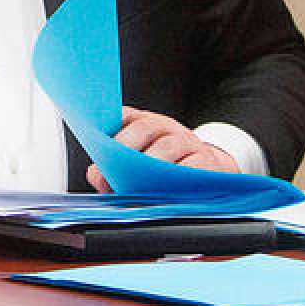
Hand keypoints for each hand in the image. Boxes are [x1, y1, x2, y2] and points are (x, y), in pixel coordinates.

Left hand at [85, 106, 237, 192]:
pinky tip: (166, 190)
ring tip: (138, 182)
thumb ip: (112, 170)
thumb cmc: (164, 167)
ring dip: (151, 163)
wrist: (207, 169)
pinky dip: (178, 176)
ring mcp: (186, 141)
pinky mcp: (205, 159)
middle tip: (115, 166)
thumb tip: (97, 175)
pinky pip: (192, 165)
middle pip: (144, 128)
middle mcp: (165, 128)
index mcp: (144, 124)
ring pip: (168, 146)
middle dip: (127, 145)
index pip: (125, 115)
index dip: (110, 124)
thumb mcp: (138, 164)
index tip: (97, 139)